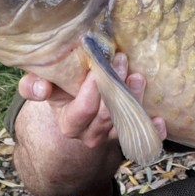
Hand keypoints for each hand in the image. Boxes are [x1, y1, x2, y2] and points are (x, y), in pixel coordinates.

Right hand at [18, 53, 166, 149]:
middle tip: (121, 59)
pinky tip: (159, 121)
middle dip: (116, 86)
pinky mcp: (128, 134)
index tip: (98, 67)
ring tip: (137, 76)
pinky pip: (142, 135)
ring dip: (134, 99)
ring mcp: (111, 135)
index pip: (84, 109)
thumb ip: (34, 86)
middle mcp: (90, 134)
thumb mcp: (46, 87)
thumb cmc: (62, 91)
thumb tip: (41, 87)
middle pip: (107, 113)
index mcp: (69, 123)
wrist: (77, 110)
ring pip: (125, 120)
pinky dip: (152, 129)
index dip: (92, 89)